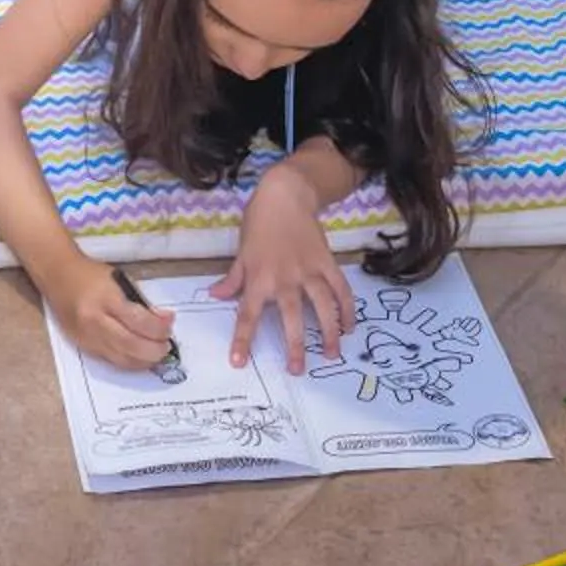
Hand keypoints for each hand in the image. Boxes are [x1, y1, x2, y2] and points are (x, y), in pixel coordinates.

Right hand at [56, 259, 177, 373]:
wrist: (58, 276)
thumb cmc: (91, 274)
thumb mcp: (119, 280)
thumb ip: (140, 302)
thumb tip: (164, 321)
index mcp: (106, 299)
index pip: (139, 321)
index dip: (159, 328)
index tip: (170, 324)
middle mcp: (95, 321)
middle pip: (132, 345)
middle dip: (155, 350)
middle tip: (167, 345)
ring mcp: (88, 337)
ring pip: (122, 359)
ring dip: (145, 360)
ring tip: (157, 353)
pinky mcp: (83, 346)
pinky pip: (111, 360)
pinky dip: (130, 361)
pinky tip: (140, 356)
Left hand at [215, 165, 352, 373]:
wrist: (286, 194)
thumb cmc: (259, 222)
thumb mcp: (242, 251)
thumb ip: (233, 279)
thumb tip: (215, 296)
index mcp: (259, 278)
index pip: (248, 315)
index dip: (243, 340)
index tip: (239, 362)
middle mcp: (284, 279)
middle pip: (291, 318)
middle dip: (294, 346)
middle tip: (297, 370)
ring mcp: (309, 271)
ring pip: (322, 307)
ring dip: (328, 332)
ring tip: (330, 354)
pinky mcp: (327, 263)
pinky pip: (340, 290)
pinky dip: (347, 309)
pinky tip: (350, 326)